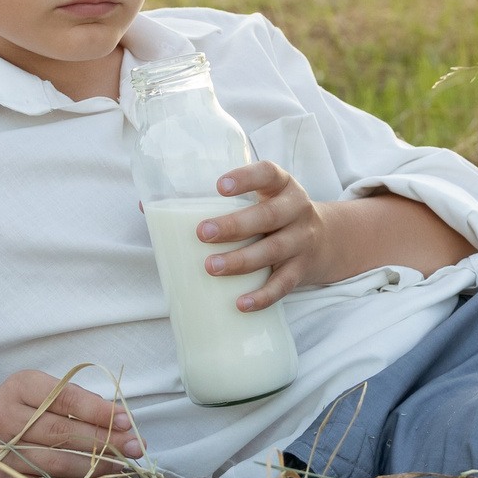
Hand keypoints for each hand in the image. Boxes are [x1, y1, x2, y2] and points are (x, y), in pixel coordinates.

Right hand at [0, 370, 141, 477]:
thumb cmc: (8, 413)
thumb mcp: (32, 393)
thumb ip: (69, 401)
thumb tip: (118, 421)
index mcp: (20, 386)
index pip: (65, 398)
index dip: (99, 411)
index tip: (127, 422)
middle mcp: (6, 416)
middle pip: (62, 432)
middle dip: (104, 442)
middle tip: (135, 449)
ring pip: (55, 462)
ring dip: (94, 468)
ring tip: (121, 469)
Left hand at [191, 161, 326, 310]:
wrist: (327, 241)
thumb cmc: (276, 217)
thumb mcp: (263, 198)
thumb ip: (221, 202)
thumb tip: (149, 208)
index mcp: (282, 186)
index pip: (268, 174)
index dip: (246, 178)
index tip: (219, 186)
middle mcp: (296, 210)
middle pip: (268, 216)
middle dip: (234, 226)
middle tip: (202, 233)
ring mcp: (302, 241)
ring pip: (273, 251)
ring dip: (241, 260)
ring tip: (211, 267)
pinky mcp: (302, 270)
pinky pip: (283, 285)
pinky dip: (263, 296)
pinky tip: (241, 303)